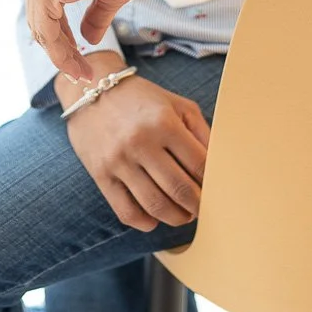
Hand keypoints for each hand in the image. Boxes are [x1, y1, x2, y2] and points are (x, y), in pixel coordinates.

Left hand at [25, 0, 163, 82]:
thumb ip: (93, 16)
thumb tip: (89, 39)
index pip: (46, 11)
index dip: (62, 41)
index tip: (80, 62)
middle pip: (41, 23)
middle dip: (62, 52)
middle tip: (83, 74)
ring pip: (43, 31)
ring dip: (63, 58)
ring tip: (85, 74)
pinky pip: (48, 33)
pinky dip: (62, 54)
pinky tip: (80, 67)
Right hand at [56, 55, 210, 232]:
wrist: (91, 89)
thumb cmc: (141, 99)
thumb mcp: (177, 105)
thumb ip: (202, 132)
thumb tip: (220, 166)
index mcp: (164, 122)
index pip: (199, 164)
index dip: (213, 183)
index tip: (217, 190)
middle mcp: (141, 142)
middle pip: (180, 189)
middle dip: (197, 206)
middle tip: (203, 209)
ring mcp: (119, 160)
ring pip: (155, 205)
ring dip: (176, 217)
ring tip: (183, 215)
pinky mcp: (100, 174)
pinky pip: (126, 211)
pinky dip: (145, 222)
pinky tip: (154, 218)